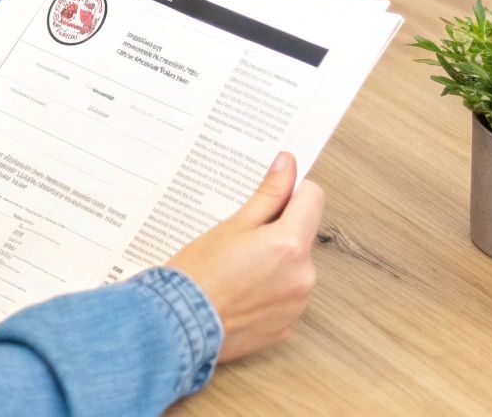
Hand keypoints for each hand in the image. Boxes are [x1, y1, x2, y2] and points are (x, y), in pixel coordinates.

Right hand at [167, 152, 324, 363]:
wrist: (177, 326)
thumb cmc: (199, 274)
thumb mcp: (232, 225)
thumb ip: (268, 194)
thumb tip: (288, 165)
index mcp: (291, 243)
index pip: (313, 198)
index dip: (292, 192)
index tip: (273, 196)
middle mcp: (303, 275)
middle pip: (302, 235)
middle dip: (279, 232)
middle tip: (240, 239)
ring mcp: (296, 304)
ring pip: (294, 267)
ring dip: (275, 264)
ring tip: (236, 270)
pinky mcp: (286, 326)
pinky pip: (285, 297)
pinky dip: (268, 292)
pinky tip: (239, 293)